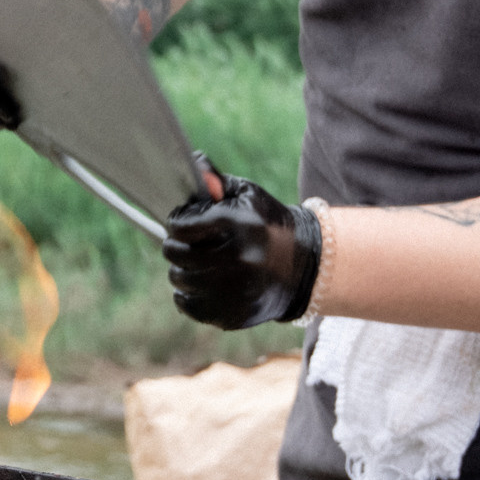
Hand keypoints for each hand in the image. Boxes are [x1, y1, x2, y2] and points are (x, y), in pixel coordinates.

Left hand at [162, 156, 322, 328]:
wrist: (304, 268)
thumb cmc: (268, 224)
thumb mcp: (248, 195)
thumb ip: (216, 181)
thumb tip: (194, 164)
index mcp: (240, 226)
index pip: (181, 226)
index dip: (177, 222)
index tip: (182, 223)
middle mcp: (238, 260)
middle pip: (175, 253)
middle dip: (176, 245)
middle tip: (187, 243)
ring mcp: (235, 291)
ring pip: (178, 279)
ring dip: (182, 269)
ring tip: (199, 263)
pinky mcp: (232, 315)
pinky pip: (187, 304)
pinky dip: (188, 294)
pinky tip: (204, 284)